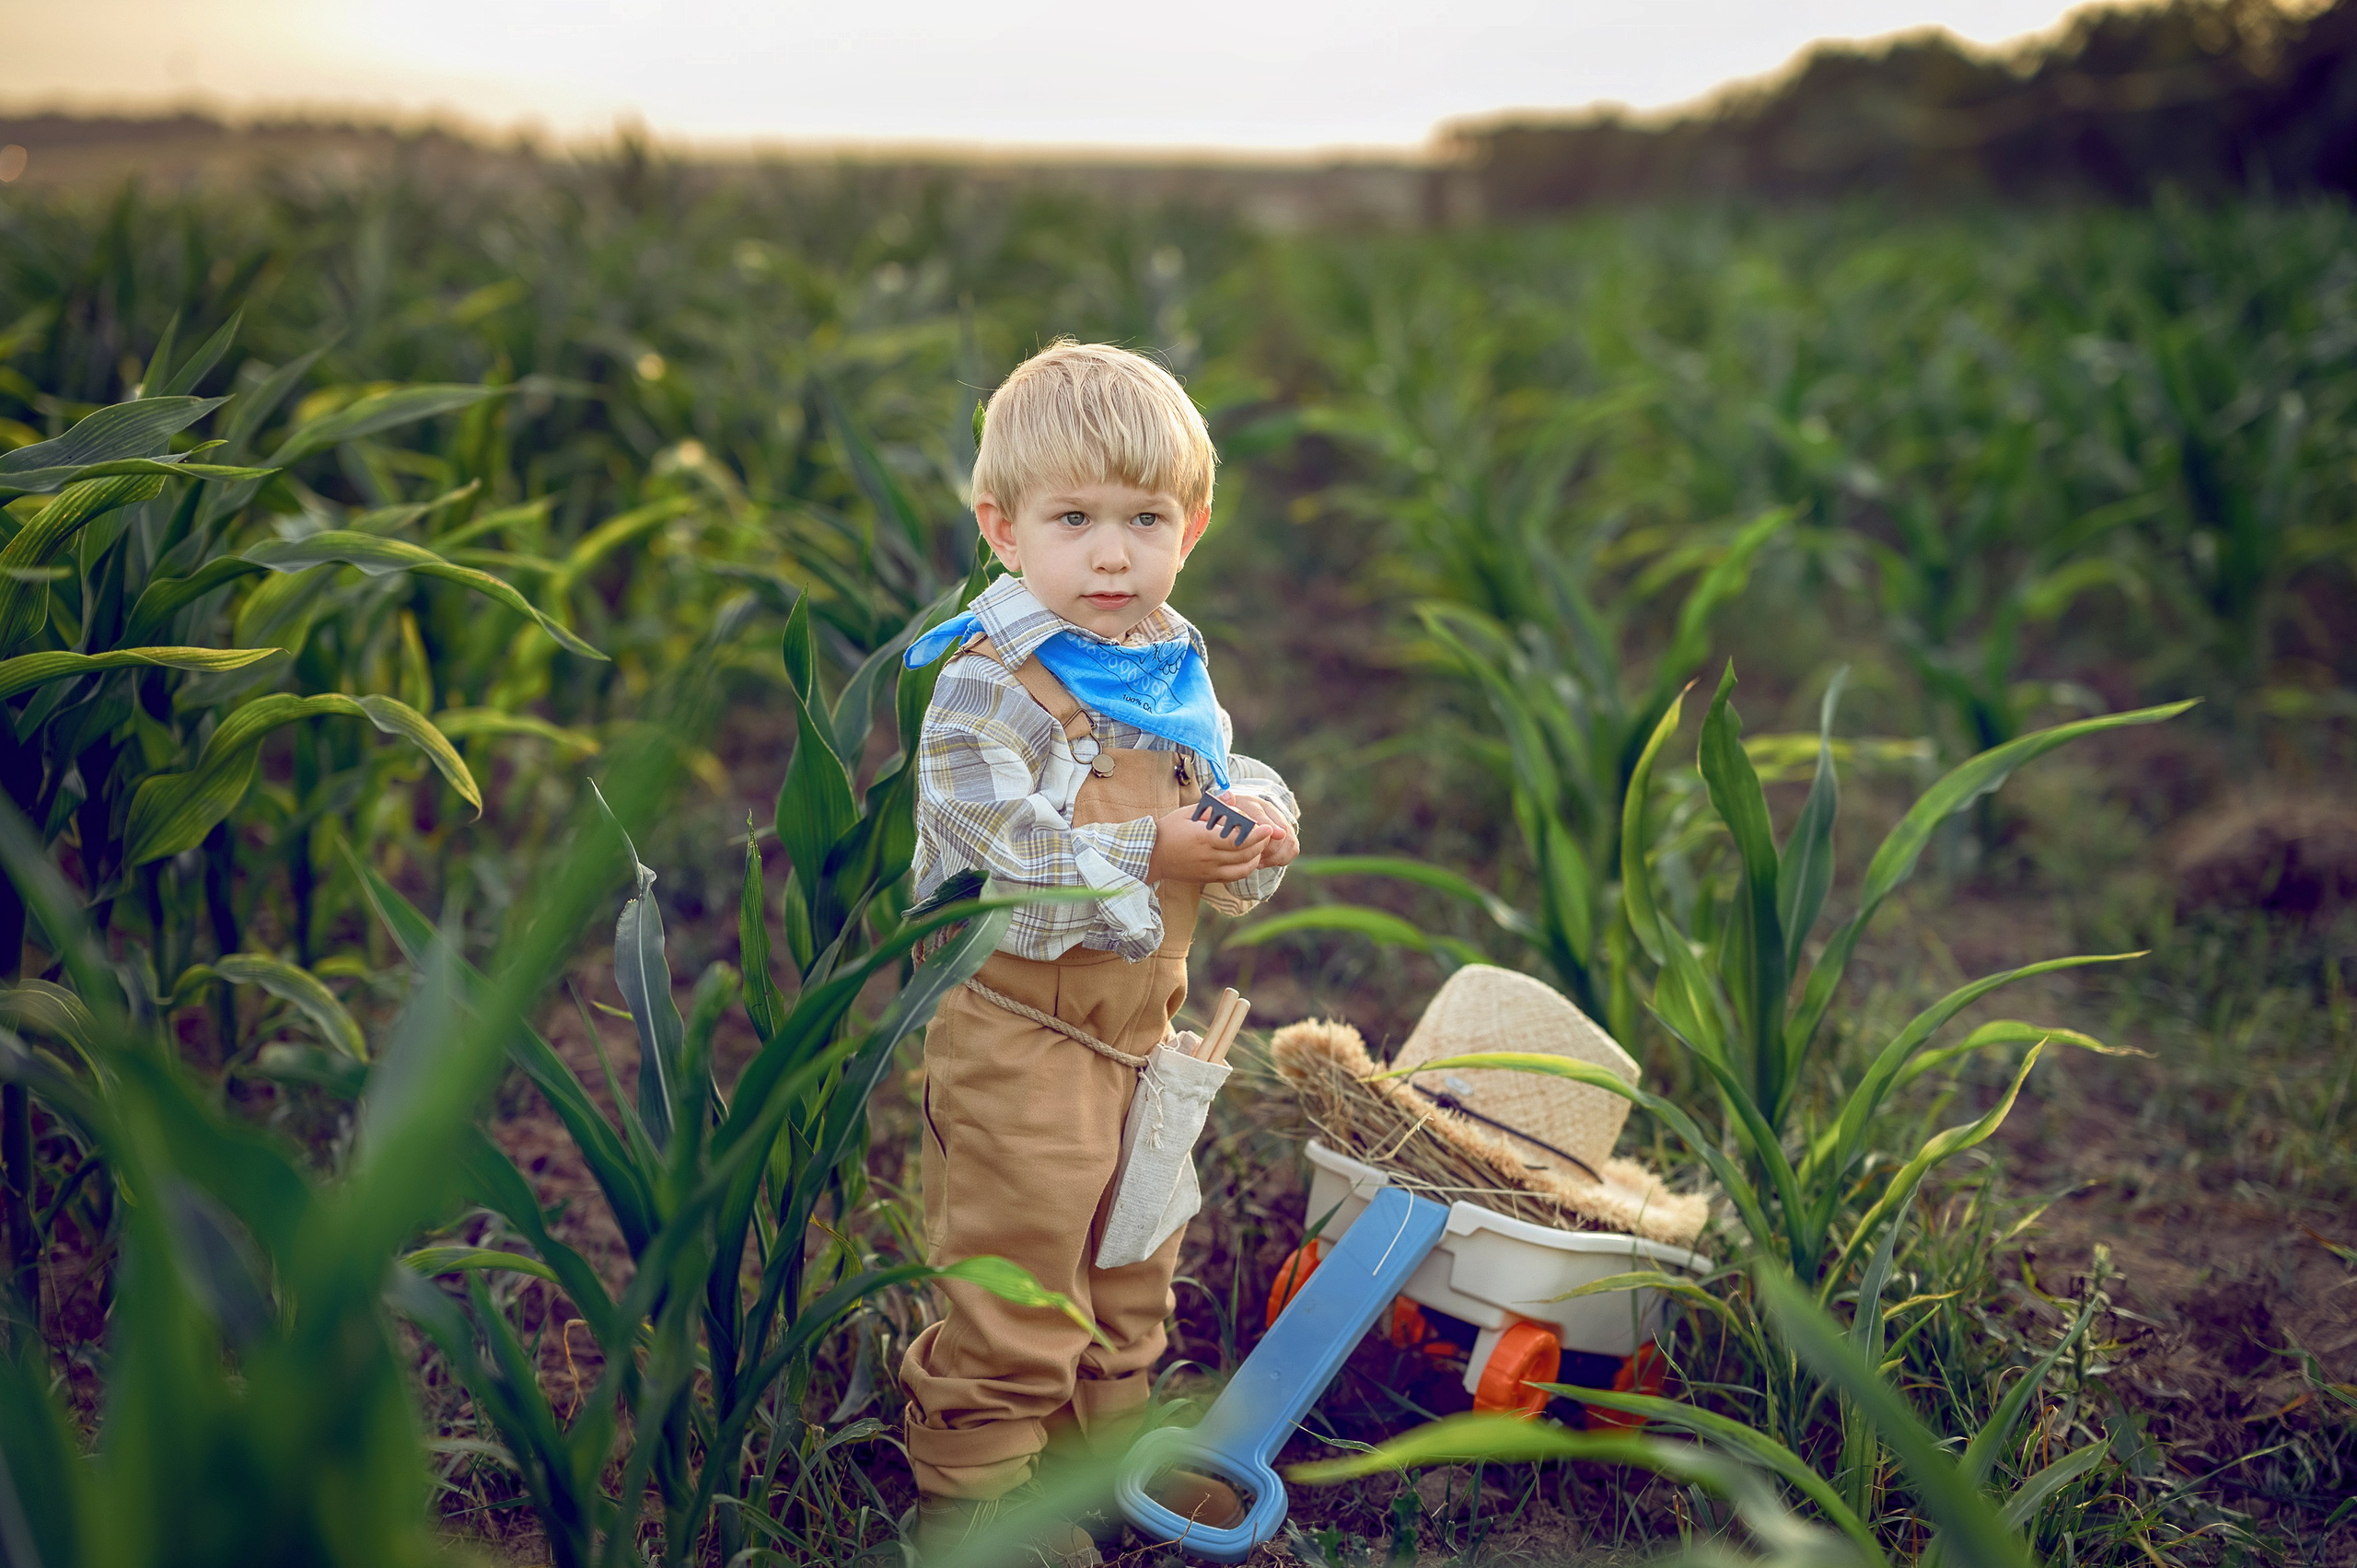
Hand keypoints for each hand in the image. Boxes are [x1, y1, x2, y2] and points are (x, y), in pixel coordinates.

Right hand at [1148, 802, 1271, 885]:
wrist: (1152, 855)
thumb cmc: (1169, 830)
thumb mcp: (1188, 812)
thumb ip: (1212, 806)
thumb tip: (1232, 797)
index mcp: (1203, 838)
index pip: (1237, 840)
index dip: (1256, 835)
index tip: (1268, 828)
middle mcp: (1208, 857)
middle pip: (1244, 854)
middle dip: (1260, 844)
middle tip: (1266, 834)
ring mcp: (1209, 870)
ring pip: (1242, 868)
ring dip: (1256, 857)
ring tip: (1259, 845)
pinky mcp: (1208, 878)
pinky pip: (1234, 876)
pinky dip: (1246, 868)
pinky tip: (1248, 857)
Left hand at [1222, 791, 1299, 870]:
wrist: (1243, 812)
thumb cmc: (1230, 814)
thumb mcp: (1224, 809)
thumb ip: (1224, 805)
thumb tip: (1228, 796)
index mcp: (1254, 804)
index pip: (1264, 816)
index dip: (1269, 827)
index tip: (1273, 836)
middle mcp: (1272, 812)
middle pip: (1282, 831)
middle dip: (1270, 848)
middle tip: (1256, 858)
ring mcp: (1282, 824)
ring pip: (1289, 841)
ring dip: (1275, 856)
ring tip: (1259, 863)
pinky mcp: (1288, 836)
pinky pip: (1293, 849)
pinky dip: (1283, 859)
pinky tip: (1267, 863)